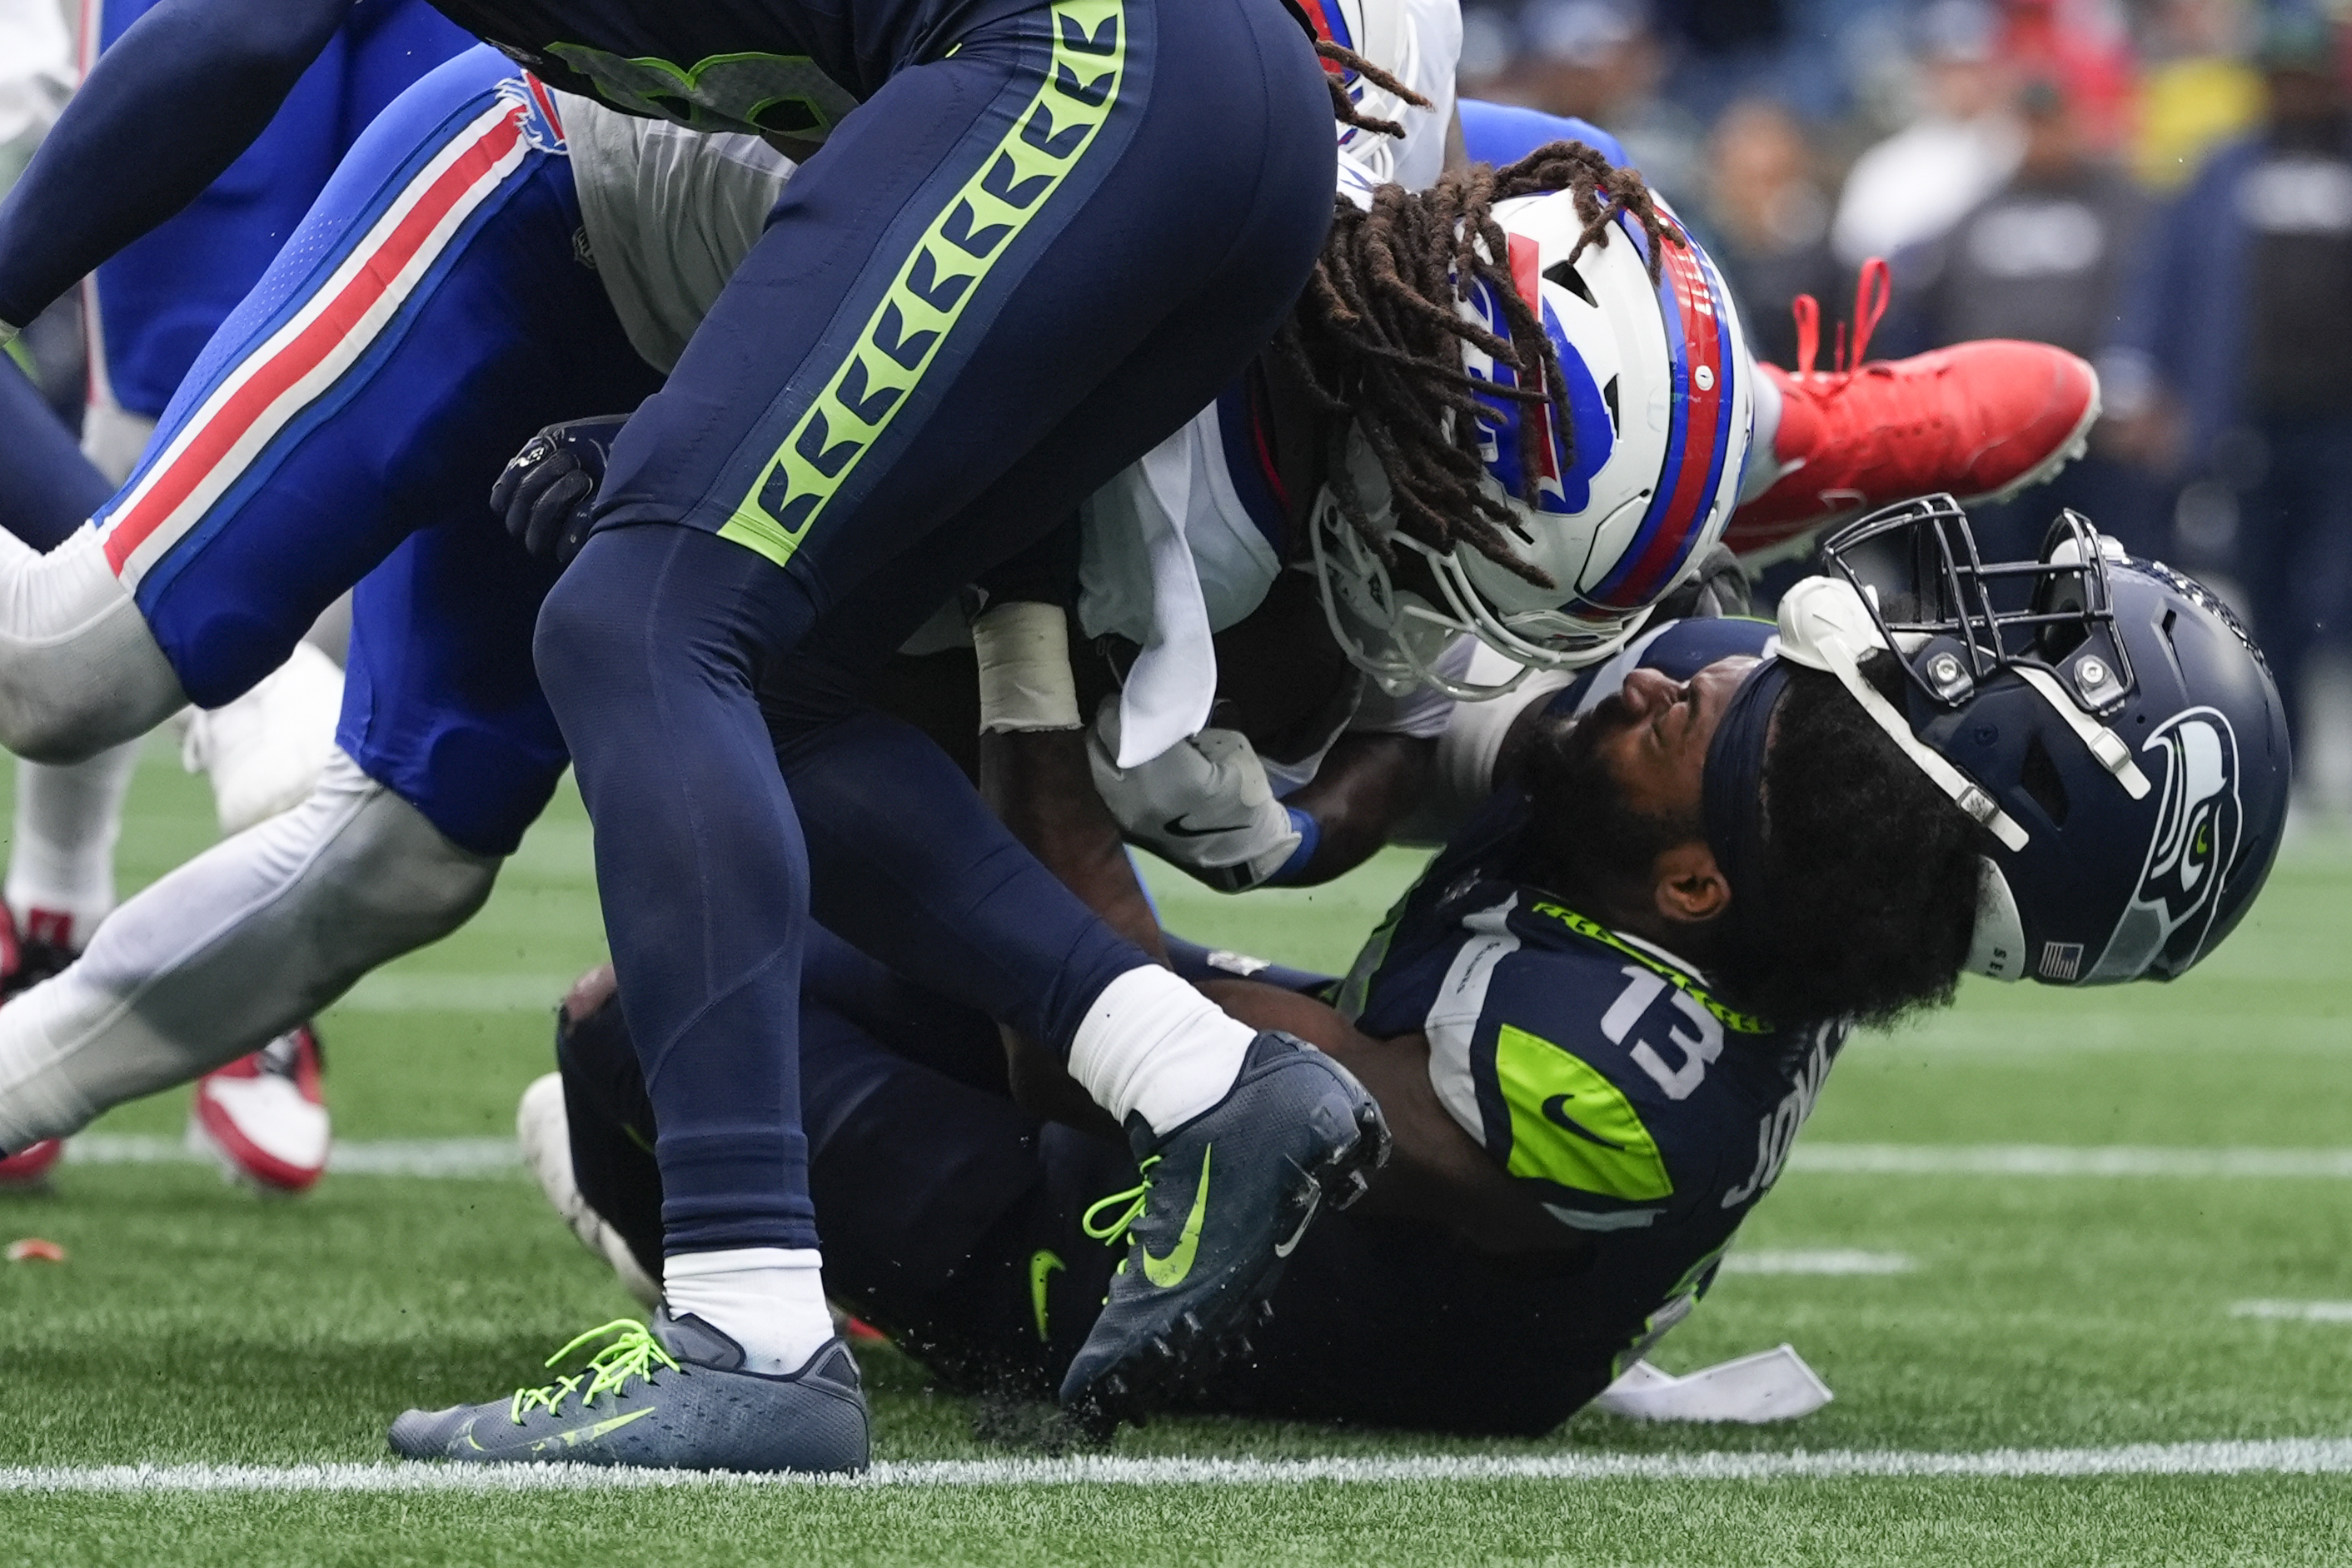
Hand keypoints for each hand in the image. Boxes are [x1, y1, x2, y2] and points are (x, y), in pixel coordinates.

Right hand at [491, 414, 632, 563]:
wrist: (653, 449)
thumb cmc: (607, 443)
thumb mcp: (564, 438)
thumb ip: (532, 453)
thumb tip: (512, 475)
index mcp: (534, 494)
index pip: (500, 500)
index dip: (514, 478)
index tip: (546, 450)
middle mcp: (547, 523)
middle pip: (515, 520)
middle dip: (536, 485)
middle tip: (570, 460)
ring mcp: (568, 539)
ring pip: (535, 539)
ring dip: (552, 504)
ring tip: (583, 478)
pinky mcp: (593, 551)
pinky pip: (567, 548)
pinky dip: (575, 524)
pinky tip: (595, 503)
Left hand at [1087, 698, 1302, 891]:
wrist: (1241, 853)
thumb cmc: (1244, 796)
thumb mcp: (1229, 746)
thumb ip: (1190, 724)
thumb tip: (1164, 704)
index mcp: (1170, 773)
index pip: (1127, 725)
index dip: (1124, 703)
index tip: (1132, 691)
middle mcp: (1138, 793)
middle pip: (1101, 741)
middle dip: (1110, 720)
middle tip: (1125, 708)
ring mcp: (1126, 813)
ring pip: (1096, 763)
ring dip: (1106, 743)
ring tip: (1125, 731)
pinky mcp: (1123, 824)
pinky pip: (1105, 784)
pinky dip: (1112, 765)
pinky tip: (1129, 758)